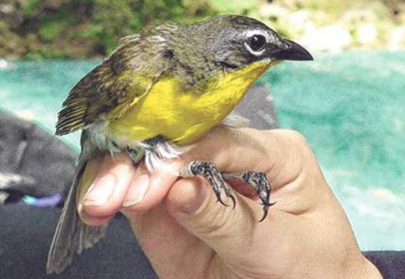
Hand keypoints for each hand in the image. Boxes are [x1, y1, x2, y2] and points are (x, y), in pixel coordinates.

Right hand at [76, 127, 382, 278]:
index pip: (220, 139)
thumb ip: (225, 218)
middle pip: (177, 141)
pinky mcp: (171, 209)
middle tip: (114, 193)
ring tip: (98, 202)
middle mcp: (230, 156)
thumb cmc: (309, 271)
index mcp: (273, 151)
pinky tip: (94, 204)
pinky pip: (137, 194)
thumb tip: (177, 188)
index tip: (155, 180)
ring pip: (148, 163)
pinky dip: (111, 194)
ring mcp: (196, 179)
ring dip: (117, 176)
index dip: (183, 154)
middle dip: (141, 162)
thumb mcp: (277, 247)